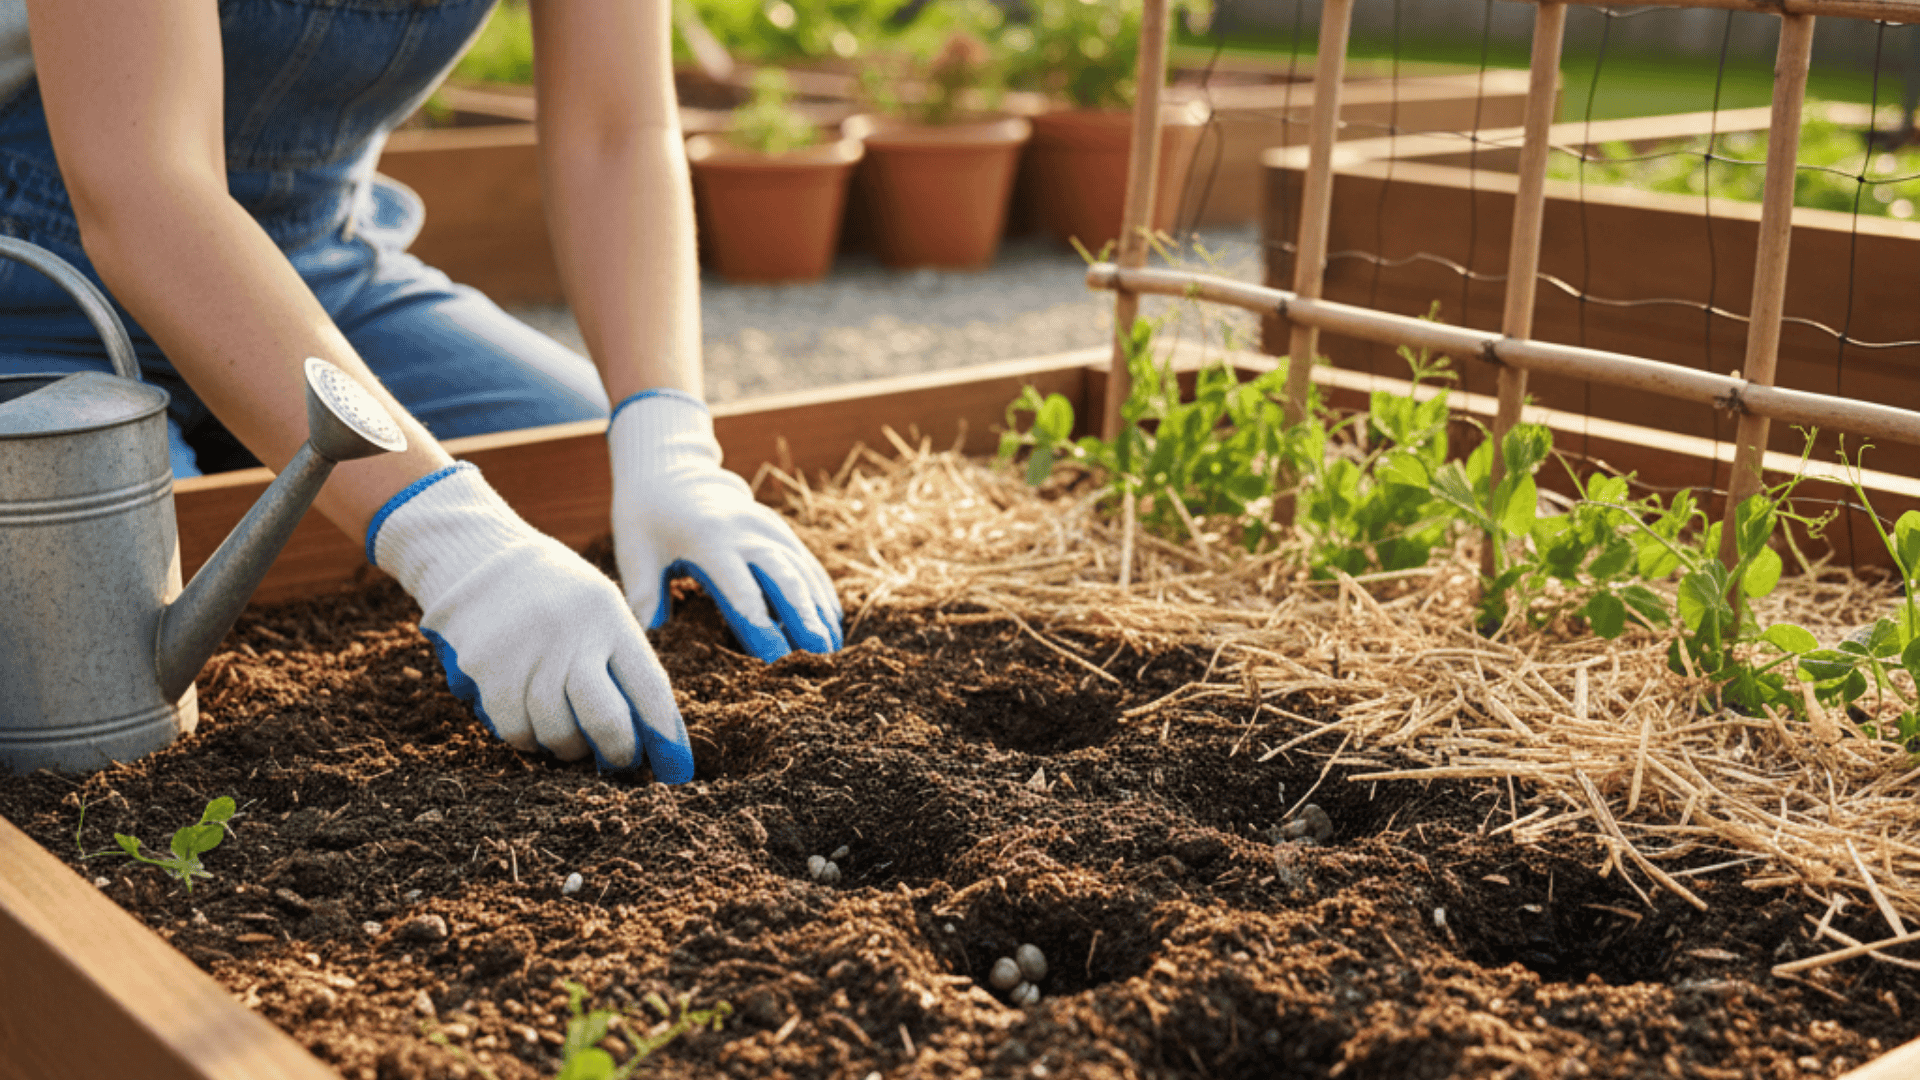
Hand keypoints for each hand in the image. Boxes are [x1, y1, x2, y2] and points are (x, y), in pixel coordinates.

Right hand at [368, 463, 692, 780]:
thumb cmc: (556, 596)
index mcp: (608, 618)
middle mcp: (571, 636)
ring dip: (569, 748)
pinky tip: (534, 724)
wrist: (481, 560)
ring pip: (559, 734)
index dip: (666, 737)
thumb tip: (654, 732)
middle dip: (619, 753)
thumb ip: (624, 661)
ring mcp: (527, 654)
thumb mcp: (601, 608)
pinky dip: (530, 740)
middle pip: (606, 721)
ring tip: (571, 735)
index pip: (650, 689)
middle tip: (619, 760)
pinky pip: (517, 731)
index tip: (678, 770)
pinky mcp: (488, 670)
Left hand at [608, 389, 842, 660]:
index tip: (775, 658)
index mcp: (709, 538)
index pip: (740, 587)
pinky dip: (821, 591)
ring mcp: (767, 527)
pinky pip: (807, 562)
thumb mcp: (635, 551)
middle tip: (822, 655)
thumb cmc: (647, 518)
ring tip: (833, 649)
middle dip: (804, 616)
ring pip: (802, 570)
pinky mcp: (778, 530)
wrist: (672, 471)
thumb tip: (647, 639)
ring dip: (819, 608)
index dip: (760, 624)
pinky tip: (832, 620)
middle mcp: (746, 531)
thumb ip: (643, 594)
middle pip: (784, 576)